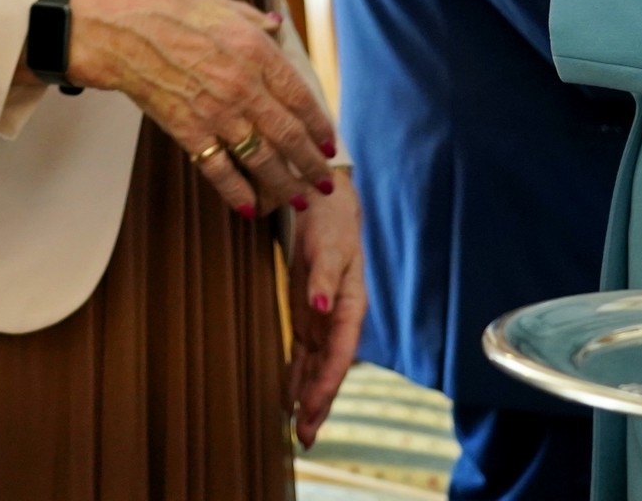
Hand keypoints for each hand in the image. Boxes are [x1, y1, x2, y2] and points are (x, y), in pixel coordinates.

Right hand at [67, 0, 337, 215]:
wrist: (115, 33)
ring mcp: (215, 112)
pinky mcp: (188, 131)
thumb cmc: (162, 9)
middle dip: (312, 163)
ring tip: (299, 200)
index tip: (330, 143)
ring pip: (261, 158)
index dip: (319, 124)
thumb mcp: (215, 0)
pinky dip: (237, 191)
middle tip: (325, 182)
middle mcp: (242, 85)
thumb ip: (251, 17)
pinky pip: (219, 169)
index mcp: (254, 49)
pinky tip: (251, 206)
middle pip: (288, 134)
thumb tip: (277, 25)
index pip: (300, 96)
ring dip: (285, 183)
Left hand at [286, 170, 366, 448]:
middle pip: (330, 368)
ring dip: (308, 397)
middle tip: (304, 437)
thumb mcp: (330, 246)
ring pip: (316, 367)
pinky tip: (289, 400)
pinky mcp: (308, 316)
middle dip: (319, 402)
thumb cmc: (331, 222)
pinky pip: (303, 353)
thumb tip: (322, 307)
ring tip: (299, 432)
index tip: (312, 406)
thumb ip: (326, 278)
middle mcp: (339, 319)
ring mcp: (323, 320)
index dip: (328, 381)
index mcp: (351, 305)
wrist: (325, 203)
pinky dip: (296, 377)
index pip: (341, 351)